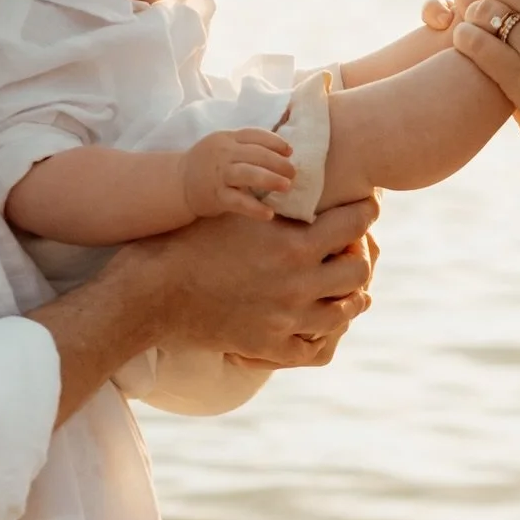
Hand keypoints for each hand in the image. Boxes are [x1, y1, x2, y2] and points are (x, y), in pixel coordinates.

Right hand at [115, 195, 380, 365]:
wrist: (153, 292)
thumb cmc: (191, 240)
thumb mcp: (238, 209)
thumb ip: (278, 196)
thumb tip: (308, 170)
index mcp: (295, 245)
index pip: (356, 223)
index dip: (366, 211)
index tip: (367, 206)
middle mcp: (299, 285)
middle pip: (359, 271)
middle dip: (361, 255)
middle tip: (354, 247)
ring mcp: (287, 320)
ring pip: (344, 312)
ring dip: (350, 297)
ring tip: (348, 287)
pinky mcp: (270, 346)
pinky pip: (316, 349)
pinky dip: (324, 334)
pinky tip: (320, 320)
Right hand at [181, 128, 294, 219]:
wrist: (178, 182)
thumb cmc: (208, 163)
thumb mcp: (223, 146)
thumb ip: (245, 146)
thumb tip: (282, 153)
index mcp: (227, 138)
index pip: (255, 135)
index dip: (275, 142)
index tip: (290, 151)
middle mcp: (223, 153)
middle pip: (256, 154)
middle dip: (278, 162)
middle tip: (293, 173)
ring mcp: (219, 174)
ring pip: (248, 174)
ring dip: (270, 179)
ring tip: (287, 186)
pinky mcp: (216, 195)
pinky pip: (238, 202)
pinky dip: (255, 208)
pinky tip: (269, 214)